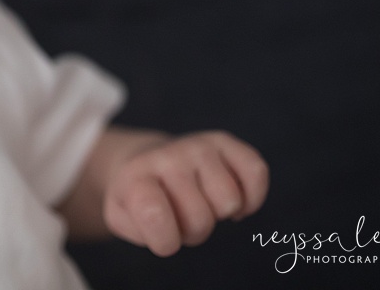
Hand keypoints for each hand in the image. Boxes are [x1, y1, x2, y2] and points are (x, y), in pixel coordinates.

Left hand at [103, 130, 268, 256]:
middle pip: (201, 218)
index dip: (164, 239)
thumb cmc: (139, 198)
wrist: (145, 161)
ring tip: (201, 202)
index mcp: (136, 176)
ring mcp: (197, 146)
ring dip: (219, 213)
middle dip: (194, 230)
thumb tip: (167, 226)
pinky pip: (256, 171)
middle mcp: (168, 156)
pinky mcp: (224, 142)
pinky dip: (252, 197)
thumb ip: (139, 229)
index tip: (162, 235)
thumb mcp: (123, 217)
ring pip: (230, 200)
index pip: (153, 214)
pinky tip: (233, 201)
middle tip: (181, 216)